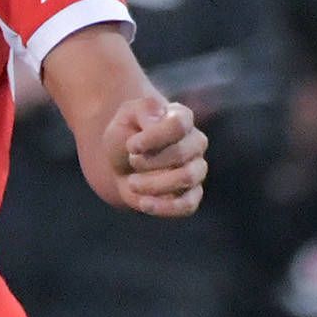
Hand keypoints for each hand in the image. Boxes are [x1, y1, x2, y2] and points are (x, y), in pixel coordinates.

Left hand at [97, 94, 205, 217]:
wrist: (120, 162)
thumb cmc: (126, 135)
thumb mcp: (127, 115)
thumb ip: (144, 109)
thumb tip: (156, 120)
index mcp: (181, 118)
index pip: (178, 125)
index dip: (153, 137)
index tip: (131, 146)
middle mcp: (195, 142)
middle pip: (181, 153)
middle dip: (149, 161)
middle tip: (131, 160)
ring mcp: (196, 169)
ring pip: (187, 178)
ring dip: (154, 183)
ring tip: (132, 182)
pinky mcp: (191, 195)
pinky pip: (188, 205)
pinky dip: (165, 207)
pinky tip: (144, 203)